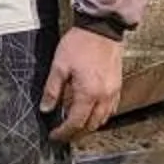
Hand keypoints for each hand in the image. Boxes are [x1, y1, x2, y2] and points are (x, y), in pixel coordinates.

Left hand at [41, 27, 125, 141]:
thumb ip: (52, 90)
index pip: (75, 123)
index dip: (63, 133)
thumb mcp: (59, 66)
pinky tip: (90, 112)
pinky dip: (100, 116)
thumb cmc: (80, 44)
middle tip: (62, 134)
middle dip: (75, 133)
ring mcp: (113, 92)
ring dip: (88, 126)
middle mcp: (103, 97)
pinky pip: (110, 110)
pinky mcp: (117, 86)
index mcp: (88, 93)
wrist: (102, 28)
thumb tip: (46, 109)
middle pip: (90, 126)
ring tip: (74, 124)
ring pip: (102, 120)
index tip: (54, 136)